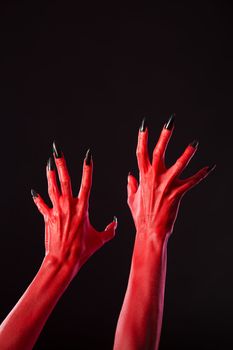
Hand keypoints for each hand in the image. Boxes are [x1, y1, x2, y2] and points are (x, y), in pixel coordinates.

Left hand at [32, 143, 116, 278]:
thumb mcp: (100, 239)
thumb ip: (110, 230)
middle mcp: (69, 205)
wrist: (63, 260)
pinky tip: (34, 192)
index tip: (88, 156)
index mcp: (83, 208)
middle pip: (65, 180)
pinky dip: (38, 198)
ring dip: (50, 175)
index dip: (88, 168)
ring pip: (52, 188)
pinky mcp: (48, 217)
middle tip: (57, 151)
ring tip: (48, 163)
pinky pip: (42, 205)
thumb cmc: (82, 250)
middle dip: (61, 164)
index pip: (87, 183)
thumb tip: (115, 223)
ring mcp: (57, 210)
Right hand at [127, 116, 214, 239]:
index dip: (142, 138)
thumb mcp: (132, 200)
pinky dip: (200, 175)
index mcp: (142, 177)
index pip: (140, 153)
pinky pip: (191, 182)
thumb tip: (130, 176)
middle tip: (171, 123)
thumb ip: (131, 186)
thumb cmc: (141, 217)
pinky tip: (209, 168)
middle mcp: (153, 178)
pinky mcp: (176, 194)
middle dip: (164, 136)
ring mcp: (165, 186)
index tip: (145, 126)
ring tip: (194, 143)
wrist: (150, 231)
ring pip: (178, 165)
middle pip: (158, 152)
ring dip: (187, 154)